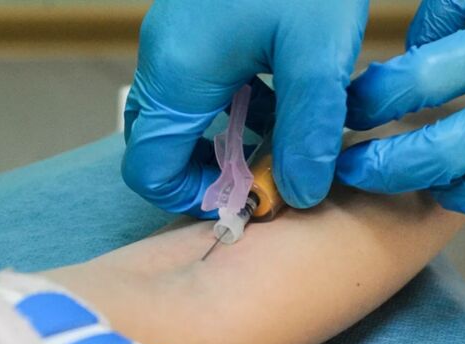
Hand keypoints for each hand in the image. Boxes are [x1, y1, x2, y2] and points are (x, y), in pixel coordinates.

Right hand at [122, 0, 367, 216]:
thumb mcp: (317, 52)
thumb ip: (310, 131)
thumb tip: (302, 193)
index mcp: (178, 72)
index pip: (147, 166)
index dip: (190, 196)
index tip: (244, 197)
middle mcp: (167, 59)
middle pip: (164, 142)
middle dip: (216, 168)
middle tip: (271, 173)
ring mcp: (181, 40)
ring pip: (192, 115)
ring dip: (237, 138)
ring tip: (293, 138)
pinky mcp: (204, 26)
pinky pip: (211, 85)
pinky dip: (247, 105)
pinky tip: (293, 97)